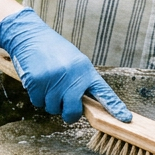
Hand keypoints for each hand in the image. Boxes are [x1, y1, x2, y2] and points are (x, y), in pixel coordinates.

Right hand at [0, 8, 131, 123]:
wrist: (30, 35)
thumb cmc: (52, 50)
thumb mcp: (73, 62)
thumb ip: (80, 81)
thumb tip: (83, 105)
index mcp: (85, 70)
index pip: (103, 92)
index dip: (114, 107)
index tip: (124, 119)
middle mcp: (72, 76)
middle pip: (73, 111)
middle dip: (68, 114)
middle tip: (63, 107)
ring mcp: (54, 80)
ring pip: (52, 108)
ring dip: (49, 102)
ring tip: (47, 83)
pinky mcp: (37, 82)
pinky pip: (37, 102)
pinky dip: (36, 96)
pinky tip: (37, 81)